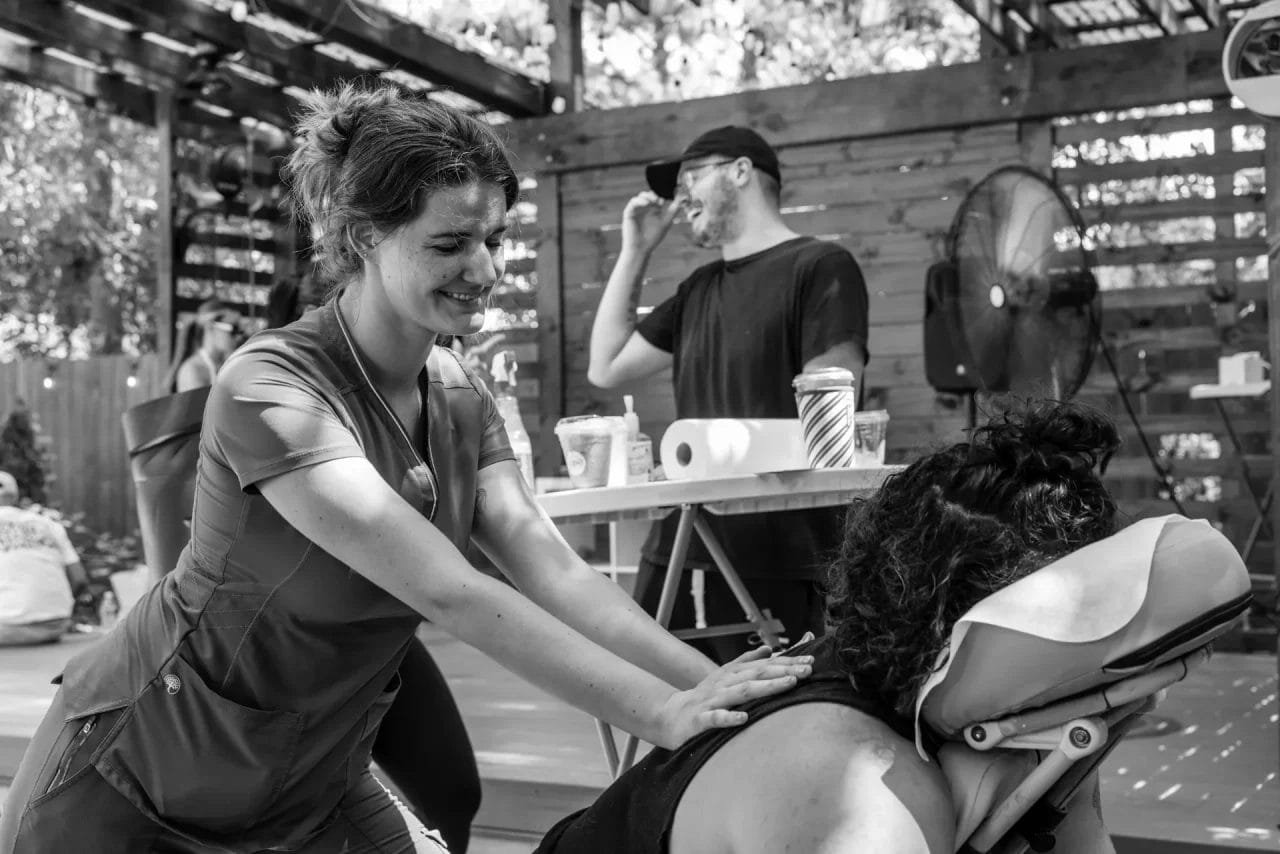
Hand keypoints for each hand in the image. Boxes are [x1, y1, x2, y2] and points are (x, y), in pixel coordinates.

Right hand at [620, 190, 681, 256]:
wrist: (641, 248)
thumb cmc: (653, 237)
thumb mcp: (666, 222)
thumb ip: (673, 210)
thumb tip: (683, 198)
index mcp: (654, 210)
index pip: (659, 197)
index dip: (663, 194)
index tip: (671, 193)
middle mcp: (646, 208)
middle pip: (650, 194)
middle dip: (655, 194)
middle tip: (661, 197)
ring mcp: (637, 210)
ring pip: (641, 196)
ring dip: (648, 196)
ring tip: (655, 199)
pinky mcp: (629, 213)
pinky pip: (633, 203)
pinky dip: (639, 201)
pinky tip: (646, 203)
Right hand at [654, 646, 813, 748]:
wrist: (672, 715)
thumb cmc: (705, 696)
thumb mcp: (725, 675)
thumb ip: (747, 661)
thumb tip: (769, 649)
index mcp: (733, 673)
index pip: (765, 665)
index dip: (788, 662)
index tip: (812, 661)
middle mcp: (725, 683)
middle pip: (758, 674)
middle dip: (784, 671)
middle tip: (808, 670)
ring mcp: (713, 700)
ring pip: (742, 692)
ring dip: (766, 687)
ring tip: (788, 684)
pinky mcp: (701, 719)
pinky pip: (716, 718)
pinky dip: (730, 717)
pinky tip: (744, 718)